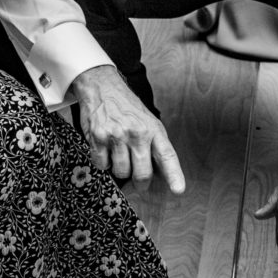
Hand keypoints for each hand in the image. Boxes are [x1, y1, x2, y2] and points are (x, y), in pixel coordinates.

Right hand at [72, 65, 185, 192]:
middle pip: (142, 174)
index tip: (178, 190)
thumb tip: (158, 176)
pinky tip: (105, 148)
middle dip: (139, 183)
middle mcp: (137, 133)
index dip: (174, 175)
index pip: (167, 155)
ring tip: (118, 153)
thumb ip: (153, 145)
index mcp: (154, 129)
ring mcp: (117, 135)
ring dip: (119, 169)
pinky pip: (102, 165)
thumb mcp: (147, 121)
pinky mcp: (99, 137)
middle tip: (136, 180)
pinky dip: (103, 162)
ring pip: (121, 172)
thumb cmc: (127, 108)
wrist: (103, 86)